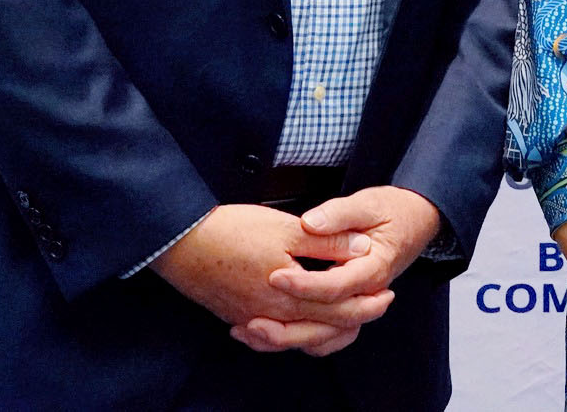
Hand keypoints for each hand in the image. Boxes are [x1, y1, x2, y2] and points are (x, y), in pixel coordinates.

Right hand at [151, 204, 379, 338]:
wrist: (179, 243)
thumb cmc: (232, 232)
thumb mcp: (287, 229)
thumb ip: (327, 243)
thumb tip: (363, 249)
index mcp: (290, 297)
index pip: (339, 310)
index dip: (367, 303)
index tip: (387, 293)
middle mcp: (272, 317)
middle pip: (322, 328)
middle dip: (354, 318)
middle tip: (378, 305)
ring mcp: (251, 319)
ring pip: (296, 337)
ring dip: (324, 329)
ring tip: (343, 318)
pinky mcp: (235, 315)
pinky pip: (270, 336)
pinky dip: (289, 334)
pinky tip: (294, 326)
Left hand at [240, 187, 440, 354]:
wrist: (415, 221)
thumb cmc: (392, 210)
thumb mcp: (368, 203)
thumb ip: (339, 214)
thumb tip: (310, 223)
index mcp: (373, 268)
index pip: (336, 286)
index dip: (303, 284)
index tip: (273, 276)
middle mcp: (367, 294)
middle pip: (328, 323)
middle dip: (288, 326)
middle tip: (252, 319)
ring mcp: (358, 306)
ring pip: (325, 338)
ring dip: (289, 340)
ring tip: (252, 332)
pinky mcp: (347, 309)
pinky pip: (325, 337)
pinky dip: (298, 340)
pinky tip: (269, 333)